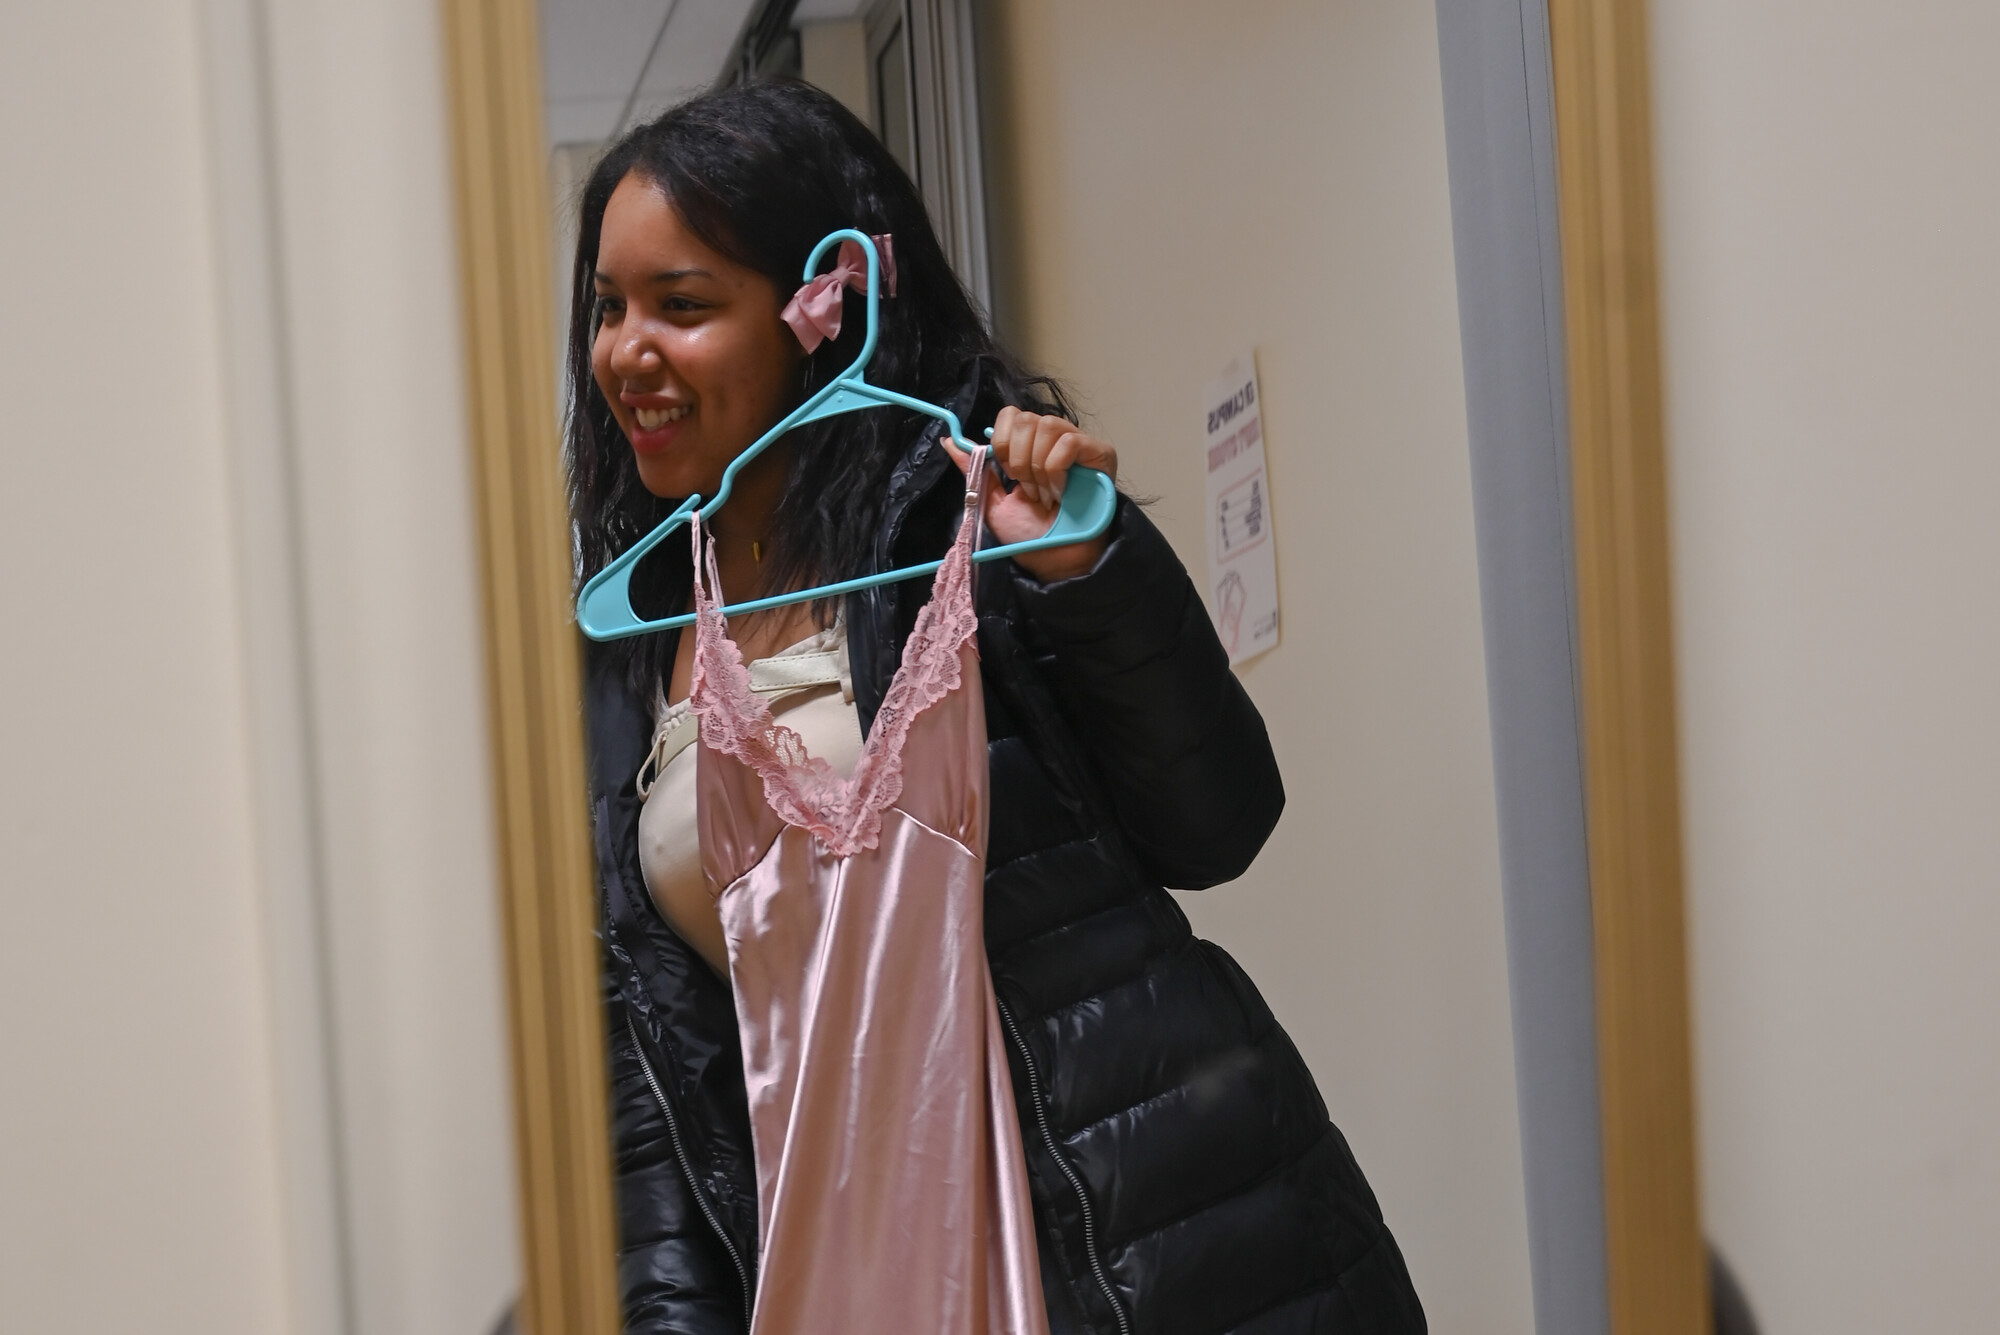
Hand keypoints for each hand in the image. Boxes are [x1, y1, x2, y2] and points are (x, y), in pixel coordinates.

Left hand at [942, 407, 1118, 582]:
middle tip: (1028, 490)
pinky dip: (1056, 469)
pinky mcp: (1100, 453)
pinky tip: (1059, 492)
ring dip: (1037, 467)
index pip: (1011, 415)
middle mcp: (1053, 438)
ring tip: (1045, 495)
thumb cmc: (1027, 533)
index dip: (1003, 442)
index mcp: (1029, 445)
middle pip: (1025, 418)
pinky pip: (1069, 442)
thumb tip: (949, 441)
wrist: (1053, 557)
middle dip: (1018, 460)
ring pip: (1047, 426)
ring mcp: (1078, 444)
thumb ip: (974, 468)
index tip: (1007, 475)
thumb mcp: (992, 499)